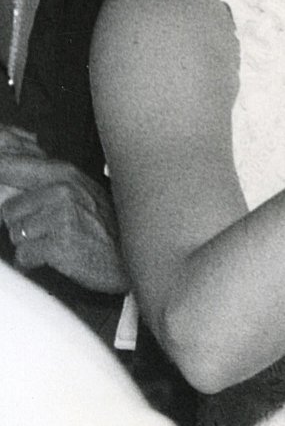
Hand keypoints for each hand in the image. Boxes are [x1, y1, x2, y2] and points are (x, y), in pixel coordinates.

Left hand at [0, 129, 126, 293]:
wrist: (131, 258)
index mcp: (63, 172)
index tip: (17, 203)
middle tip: (46, 230)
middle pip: (8, 208)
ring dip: (29, 243)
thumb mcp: (79, 192)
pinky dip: (34, 261)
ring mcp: (61, 215)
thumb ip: (43, 180)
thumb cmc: (104, 227)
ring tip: (55, 242)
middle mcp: (62, 189)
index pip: (8, 164)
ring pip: (14, 233)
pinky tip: (55, 257)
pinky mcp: (59, 243)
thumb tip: (5, 178)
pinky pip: (23, 255)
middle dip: (21, 224)